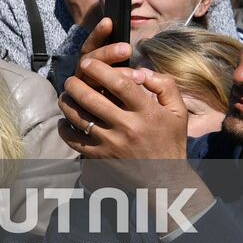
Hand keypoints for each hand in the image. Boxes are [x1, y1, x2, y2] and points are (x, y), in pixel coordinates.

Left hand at [58, 17, 192, 164]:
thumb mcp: (178, 112)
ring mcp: (111, 143)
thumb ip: (165, 86)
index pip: (119, 83)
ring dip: (66, 102)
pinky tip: (65, 120)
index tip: (88, 62)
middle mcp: (127, 127)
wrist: (164, 180)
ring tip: (66, 95)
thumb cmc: (170, 142)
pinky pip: (73, 140)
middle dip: (75, 84)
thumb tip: (140, 71)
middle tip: (71, 79)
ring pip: (78, 117)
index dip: (99, 69)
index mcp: (146, 112)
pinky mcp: (100, 157)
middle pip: (91, 98)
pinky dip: (64, 128)